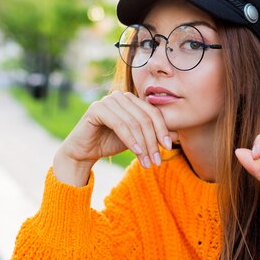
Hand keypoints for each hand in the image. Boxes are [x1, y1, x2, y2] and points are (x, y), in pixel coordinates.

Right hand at [54, 91, 177, 185]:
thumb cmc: (110, 143)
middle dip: (153, 141)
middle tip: (157, 160)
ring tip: (147, 162)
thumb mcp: (137, 139)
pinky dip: (130, 140)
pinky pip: (119, 125)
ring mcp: (107, 100)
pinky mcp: (96, 109)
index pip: (153, 112)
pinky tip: (137, 152)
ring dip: (143, 145)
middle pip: (145, 118)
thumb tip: (176, 135)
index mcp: (131, 99)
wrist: (84, 151)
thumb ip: (152, 134)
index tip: (168, 148)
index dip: (163, 129)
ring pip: (134, 123)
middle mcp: (120, 96)